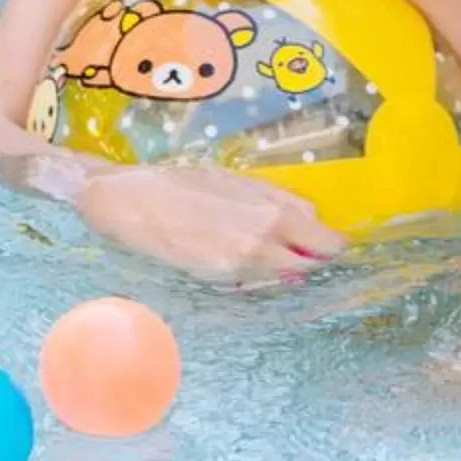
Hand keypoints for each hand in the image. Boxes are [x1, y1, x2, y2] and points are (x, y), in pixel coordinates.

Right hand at [78, 164, 348, 284]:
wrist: (132, 201)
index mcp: (275, 207)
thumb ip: (276, 202)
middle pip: (314, 262)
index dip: (325, 242)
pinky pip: (255, 279)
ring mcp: (246, 260)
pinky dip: (253, 272)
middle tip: (293, 251)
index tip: (319, 242)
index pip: (327, 239)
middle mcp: (268, 236)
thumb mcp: (237, 181)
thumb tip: (307, 222)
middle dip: (309, 257)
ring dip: (281, 266)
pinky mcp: (223, 276)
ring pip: (286, 275)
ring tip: (256, 251)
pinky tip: (230, 256)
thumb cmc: (181, 182)